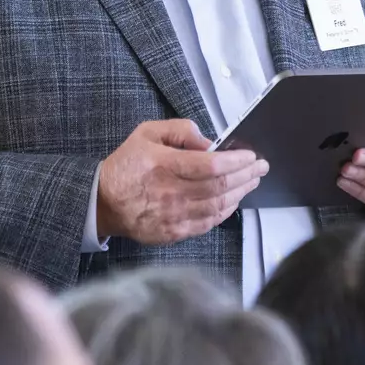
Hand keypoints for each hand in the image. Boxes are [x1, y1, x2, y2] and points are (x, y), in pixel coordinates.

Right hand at [96, 120, 267, 244]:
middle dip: (246, 175)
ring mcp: (172, 216)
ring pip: (218, 206)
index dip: (237, 161)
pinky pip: (208, 223)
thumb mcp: (146, 133)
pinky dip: (226, 211)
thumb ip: (180, 131)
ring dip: (241, 193)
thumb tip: (209, 143)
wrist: (103, 202)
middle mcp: (170, 193)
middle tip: (261, 167)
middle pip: (220, 187)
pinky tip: (234, 200)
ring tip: (252, 181)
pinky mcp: (173, 233)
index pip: (211, 166)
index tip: (251, 156)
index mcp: (163, 165)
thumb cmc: (127, 165)